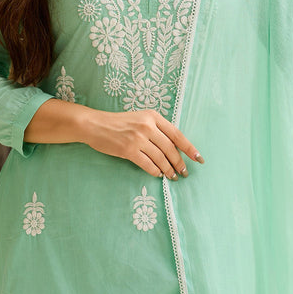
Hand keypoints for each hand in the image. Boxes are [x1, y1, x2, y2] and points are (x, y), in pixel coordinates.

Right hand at [85, 108, 203, 179]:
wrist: (94, 125)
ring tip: (173, 176)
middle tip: (184, 172)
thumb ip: (155, 129)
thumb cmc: (117, 123)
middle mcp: (147, 126)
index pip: (177, 134)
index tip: (198, 158)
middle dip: (179, 163)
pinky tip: (159, 175)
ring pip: (161, 158)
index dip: (189, 148)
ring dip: (169, 169)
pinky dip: (156, 171)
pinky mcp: (129, 150)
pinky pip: (148, 164)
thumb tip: (172, 147)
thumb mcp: (139, 119)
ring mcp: (138, 138)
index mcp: (153, 116)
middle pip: (170, 148)